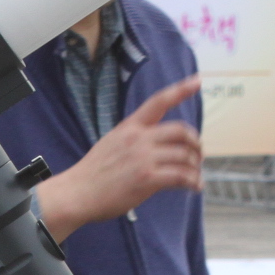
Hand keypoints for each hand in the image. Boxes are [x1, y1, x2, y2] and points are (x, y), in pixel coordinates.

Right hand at [32, 76, 204, 240]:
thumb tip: (155, 143)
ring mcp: (144, 158)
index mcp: (130, 126)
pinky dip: (193, 181)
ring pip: (184, 156)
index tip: (197, 80)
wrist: (77, 193)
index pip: (158, 101)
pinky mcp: (148, 178)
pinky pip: (181, 176)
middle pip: (181, 130)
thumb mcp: (111, 142)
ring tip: (195, 176)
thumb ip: (133, 138)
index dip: (180, 89)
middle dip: (195, 143)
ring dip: (195, 166)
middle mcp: (139, 138)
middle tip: (197, 155)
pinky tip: (194, 186)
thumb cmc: (93, 173)